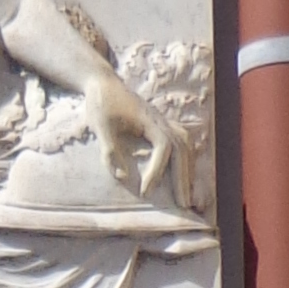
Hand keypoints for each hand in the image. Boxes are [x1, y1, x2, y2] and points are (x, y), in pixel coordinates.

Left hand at [85, 66, 174, 197]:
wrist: (103, 83)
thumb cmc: (101, 104)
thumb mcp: (100, 127)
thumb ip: (110, 151)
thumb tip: (122, 178)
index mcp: (150, 119)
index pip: (164, 146)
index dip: (158, 170)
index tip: (146, 192)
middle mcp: (162, 120)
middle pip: (183, 149)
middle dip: (184, 177)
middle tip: (183, 204)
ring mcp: (163, 121)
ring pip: (186, 146)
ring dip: (188, 170)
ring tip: (186, 195)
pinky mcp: (161, 124)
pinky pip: (181, 142)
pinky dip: (185, 160)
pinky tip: (183, 177)